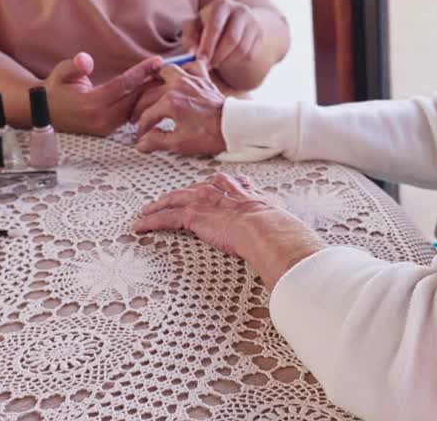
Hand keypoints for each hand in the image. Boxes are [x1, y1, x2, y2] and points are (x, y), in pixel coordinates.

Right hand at [44, 52, 162, 135]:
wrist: (45, 112)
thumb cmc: (55, 90)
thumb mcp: (61, 73)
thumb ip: (74, 66)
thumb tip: (84, 60)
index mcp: (91, 103)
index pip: (123, 85)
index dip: (142, 72)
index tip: (157, 61)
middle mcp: (101, 118)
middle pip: (135, 97)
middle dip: (151, 82)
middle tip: (167, 68)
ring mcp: (106, 127)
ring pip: (135, 107)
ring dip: (149, 92)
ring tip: (162, 77)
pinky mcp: (109, 130)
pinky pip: (130, 113)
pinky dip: (141, 101)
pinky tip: (150, 90)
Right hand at [133, 61, 227, 154]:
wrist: (234, 127)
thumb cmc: (210, 134)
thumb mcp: (179, 143)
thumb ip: (156, 141)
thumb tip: (141, 143)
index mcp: (170, 102)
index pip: (147, 115)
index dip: (141, 128)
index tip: (141, 136)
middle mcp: (178, 86)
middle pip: (150, 93)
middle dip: (141, 108)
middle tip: (138, 118)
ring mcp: (191, 80)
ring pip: (167, 70)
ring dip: (157, 80)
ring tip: (151, 90)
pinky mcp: (203, 79)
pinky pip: (192, 66)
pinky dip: (185, 70)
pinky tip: (181, 78)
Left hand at [134, 172, 325, 290]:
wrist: (270, 230)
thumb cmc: (280, 232)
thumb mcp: (282, 225)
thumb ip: (282, 230)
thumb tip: (297, 250)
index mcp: (245, 191)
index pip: (223, 185)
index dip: (211, 189)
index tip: (206, 190)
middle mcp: (223, 190)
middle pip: (194, 189)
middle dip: (179, 195)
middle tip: (165, 200)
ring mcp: (207, 200)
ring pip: (175, 200)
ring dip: (158, 207)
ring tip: (145, 213)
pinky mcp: (194, 215)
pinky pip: (166, 217)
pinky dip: (151, 222)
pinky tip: (140, 227)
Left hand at [183, 0, 264, 70]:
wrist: (233, 20)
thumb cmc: (207, 24)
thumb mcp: (195, 26)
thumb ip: (190, 38)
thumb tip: (193, 54)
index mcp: (221, 5)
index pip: (216, 27)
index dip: (207, 45)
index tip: (200, 60)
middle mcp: (240, 10)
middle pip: (231, 39)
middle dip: (218, 56)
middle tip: (208, 65)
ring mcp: (253, 22)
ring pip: (241, 49)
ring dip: (226, 61)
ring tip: (216, 62)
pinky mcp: (259, 35)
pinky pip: (249, 55)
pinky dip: (236, 61)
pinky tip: (227, 58)